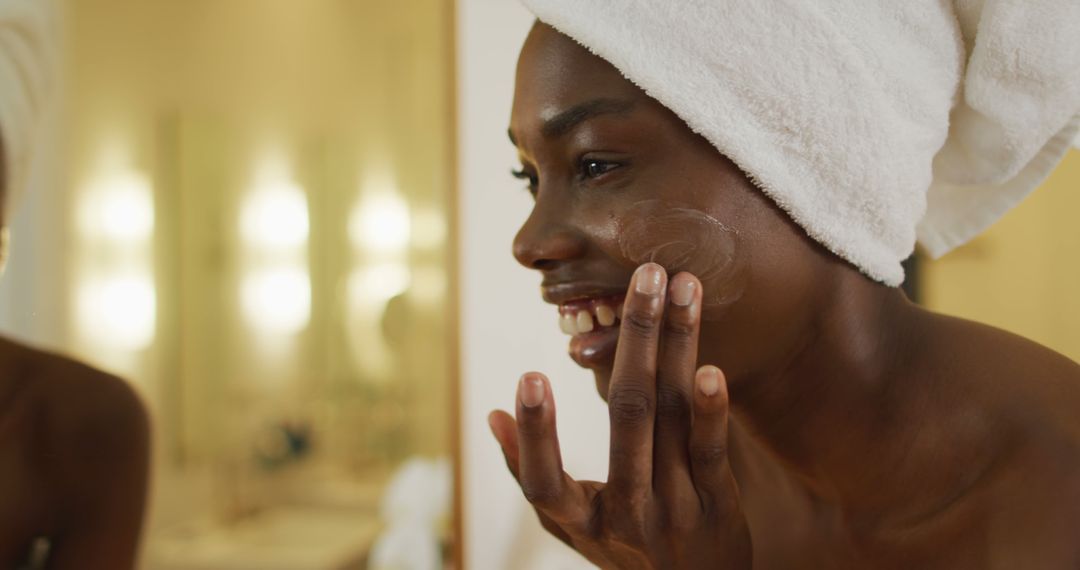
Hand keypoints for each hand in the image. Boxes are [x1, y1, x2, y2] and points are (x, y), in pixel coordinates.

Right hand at [489, 263, 751, 568]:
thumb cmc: (624, 550)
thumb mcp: (572, 525)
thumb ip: (531, 473)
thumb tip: (494, 415)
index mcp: (580, 520)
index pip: (543, 483)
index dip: (534, 435)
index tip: (529, 377)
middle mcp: (625, 513)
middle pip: (626, 418)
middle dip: (634, 339)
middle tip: (644, 273)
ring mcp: (673, 508)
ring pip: (670, 418)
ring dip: (676, 346)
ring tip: (680, 286)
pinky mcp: (717, 505)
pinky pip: (710, 453)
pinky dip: (710, 412)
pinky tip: (710, 367)